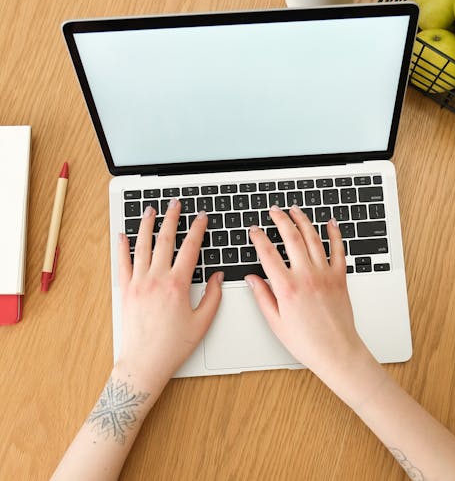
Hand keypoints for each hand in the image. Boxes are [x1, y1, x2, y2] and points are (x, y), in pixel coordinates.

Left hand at [118, 201, 222, 396]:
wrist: (144, 364)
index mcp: (177, 285)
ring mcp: (139, 283)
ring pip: (142, 246)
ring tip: (150, 210)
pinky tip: (123, 235)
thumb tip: (218, 277)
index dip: (197, 229)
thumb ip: (214, 297)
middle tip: (175, 204)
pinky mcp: (126, 291)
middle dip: (171, 218)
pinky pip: (123, 263)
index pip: (190, 248)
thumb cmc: (173, 346)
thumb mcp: (202, 323)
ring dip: (147, 225)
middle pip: (165, 239)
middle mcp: (156, 279)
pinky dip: (123, 247)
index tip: (201, 217)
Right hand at [246, 205, 376, 398]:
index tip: (254, 230)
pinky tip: (329, 223)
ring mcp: (325, 274)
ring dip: (303, 220)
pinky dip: (334, 234)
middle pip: (291, 237)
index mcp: (286, 287)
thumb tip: (252, 278)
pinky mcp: (340, 277)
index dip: (258, 237)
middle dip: (280, 219)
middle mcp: (306, 276)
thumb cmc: (307, 342)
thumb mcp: (275, 322)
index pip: (267, 253)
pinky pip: (338, 249)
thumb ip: (262, 296)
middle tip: (274, 210)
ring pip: (313, 238)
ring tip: (295, 210)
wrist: (337, 352)